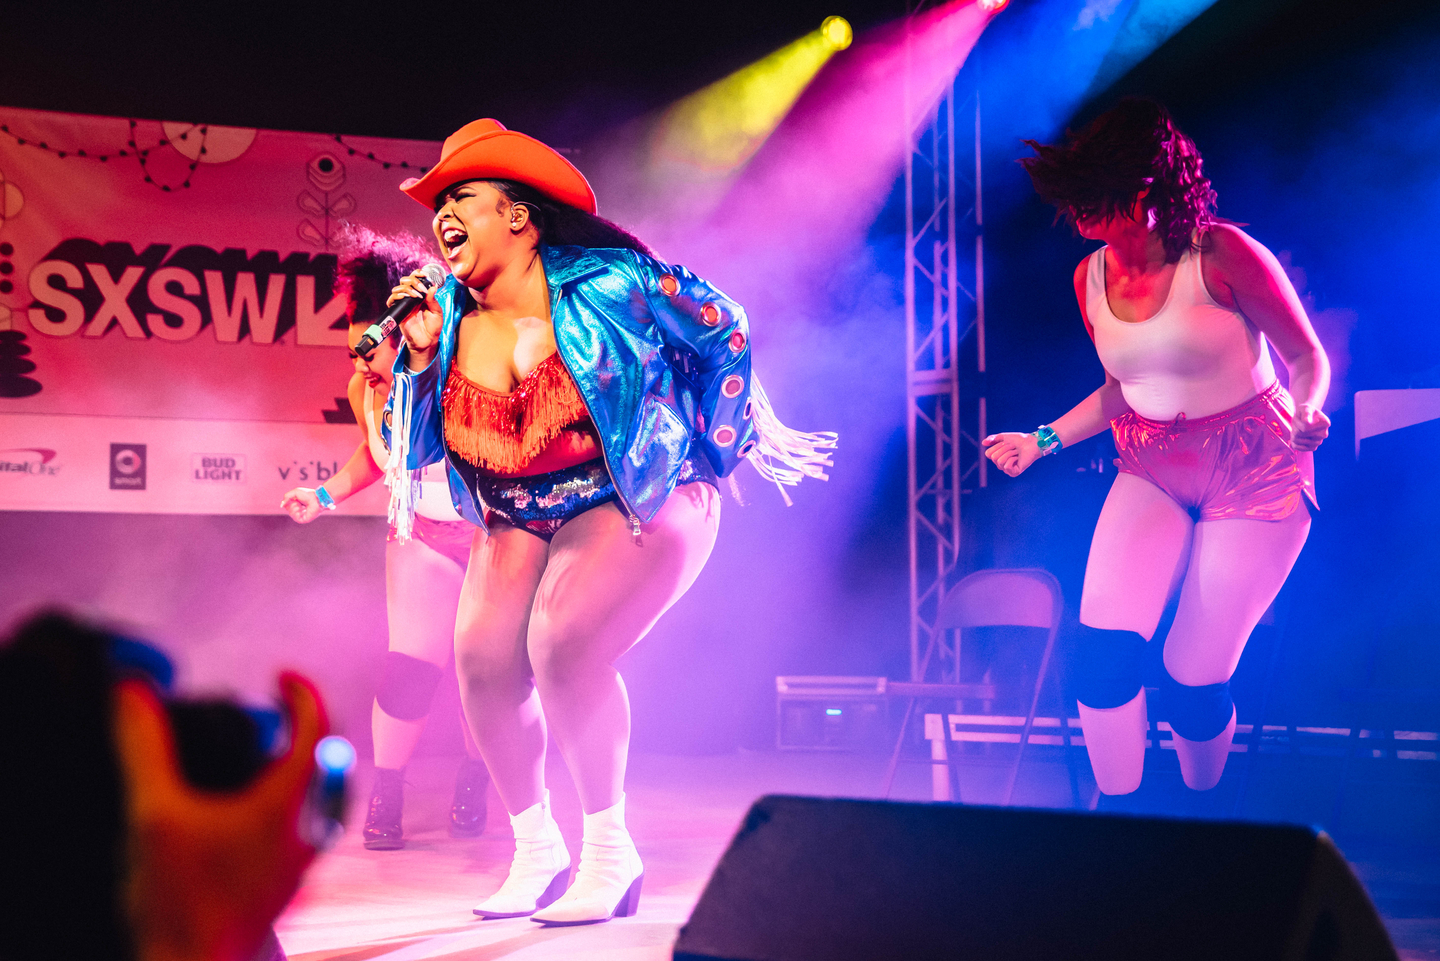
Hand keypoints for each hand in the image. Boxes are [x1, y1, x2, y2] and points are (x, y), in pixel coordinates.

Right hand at [114, 672, 327, 960]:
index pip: (318, 730)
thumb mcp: (154, 814)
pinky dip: (286, 804)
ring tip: (260, 760)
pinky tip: (246, 816)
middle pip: (331, 763)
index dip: (304, 694)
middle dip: (306, 730)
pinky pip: (304, 830)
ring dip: (298, 769)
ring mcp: (300, 864)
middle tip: (276, 714)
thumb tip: (134, 692)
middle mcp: (307, 832)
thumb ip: (144, 748)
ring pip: (321, 800)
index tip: (282, 676)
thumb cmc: (182, 903)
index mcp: (290, 805)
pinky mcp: (285, 888)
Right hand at [280, 487, 321, 522]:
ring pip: (291, 514)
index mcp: (297, 504)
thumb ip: (286, 497)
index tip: (294, 499)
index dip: (288, 502)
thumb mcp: (295, 492)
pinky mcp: (304, 519)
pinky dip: (297, 513)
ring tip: (301, 506)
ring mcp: (301, 515)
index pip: (287, 505)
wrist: (317, 499)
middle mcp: (299, 510)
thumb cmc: (308, 495)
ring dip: (295, 508)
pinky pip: (295, 518)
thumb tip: (281, 505)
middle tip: (299, 502)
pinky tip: (301, 510)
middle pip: (288, 510)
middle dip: (292, 505)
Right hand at [389, 270, 443, 357]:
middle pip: (405, 281)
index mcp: (421, 295)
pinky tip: (405, 298)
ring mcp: (404, 304)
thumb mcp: (437, 313)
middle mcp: (411, 297)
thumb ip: (433, 300)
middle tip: (421, 289)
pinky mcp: (398, 311)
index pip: (416, 279)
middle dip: (413, 281)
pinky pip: (392, 300)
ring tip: (416, 296)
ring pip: (398, 288)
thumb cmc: (433, 327)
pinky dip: (396, 296)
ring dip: (406, 289)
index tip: (424, 274)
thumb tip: (433, 287)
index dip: (418, 274)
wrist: (427, 341)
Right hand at [983, 431, 1043, 477]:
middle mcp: (1000, 465)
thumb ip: (992, 439)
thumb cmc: (1018, 440)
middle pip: (993, 457)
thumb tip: (983, 443)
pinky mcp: (1014, 473)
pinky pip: (1006, 466)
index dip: (996, 446)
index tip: (1006, 442)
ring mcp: (1007, 470)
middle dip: (1004, 449)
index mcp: (997, 457)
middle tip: (1013, 447)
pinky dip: (1013, 459)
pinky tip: (1018, 458)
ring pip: (1000, 461)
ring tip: (1016, 452)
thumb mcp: (1003, 437)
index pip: (988, 454)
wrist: (1031, 442)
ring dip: (1009, 453)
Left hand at [1291, 404, 1329, 451]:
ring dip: (1293, 434)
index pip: (1305, 427)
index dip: (1298, 422)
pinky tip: (1296, 436)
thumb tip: (1307, 422)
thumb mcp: (1305, 408)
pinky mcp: (1312, 448)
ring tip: (1298, 429)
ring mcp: (1318, 442)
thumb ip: (1306, 413)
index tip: (1301, 418)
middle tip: (1298, 423)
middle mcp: (1324, 434)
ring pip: (1297, 441)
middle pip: (1301, 434)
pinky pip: (1297, 447)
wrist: (1305, 417)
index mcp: (1325, 423)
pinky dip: (1293, 442)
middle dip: (1295, 428)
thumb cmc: (1305, 411)